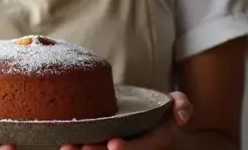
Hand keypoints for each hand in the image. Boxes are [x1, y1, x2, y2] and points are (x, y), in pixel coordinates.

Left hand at [60, 91, 191, 149]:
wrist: (148, 109)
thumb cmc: (162, 106)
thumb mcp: (177, 102)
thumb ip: (182, 105)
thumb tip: (180, 118)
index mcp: (153, 140)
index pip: (141, 147)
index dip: (128, 148)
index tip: (113, 144)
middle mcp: (135, 145)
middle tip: (82, 148)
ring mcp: (120, 144)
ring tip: (68, 148)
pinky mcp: (104, 140)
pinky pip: (92, 145)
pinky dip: (78, 145)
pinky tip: (65, 143)